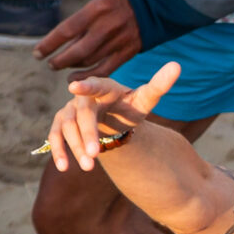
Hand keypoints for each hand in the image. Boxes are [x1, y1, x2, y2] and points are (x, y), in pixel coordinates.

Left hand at [36, 0, 143, 76]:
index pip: (66, 31)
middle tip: (50, 64)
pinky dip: (90, 75)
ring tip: (62, 68)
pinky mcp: (128, 52)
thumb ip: (83, 20)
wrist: (151, 4)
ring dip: (72, 67)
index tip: (37, 54)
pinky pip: (106, 69)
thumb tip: (62, 41)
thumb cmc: (117, 2)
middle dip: (60, 60)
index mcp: (95, 10)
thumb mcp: (98, 2)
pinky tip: (78, 77)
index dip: (49, 44)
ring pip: (89, 60)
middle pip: (77, 50)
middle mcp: (106, 26)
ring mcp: (118, 41)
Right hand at [45, 58, 176, 170]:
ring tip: (89, 167)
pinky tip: (64, 167)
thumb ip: (159, 85)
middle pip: (82, 114)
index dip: (85, 86)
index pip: (94, 86)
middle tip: (95, 155)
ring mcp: (70, 110)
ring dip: (75, 146)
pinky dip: (58, 150)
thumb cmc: (130, 106)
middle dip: (87, 134)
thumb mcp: (146, 98)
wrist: (114, 116)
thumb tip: (177, 65)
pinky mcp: (62, 123)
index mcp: (104, 87)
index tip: (74, 87)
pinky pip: (56, 135)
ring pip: (67, 126)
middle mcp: (84, 97)